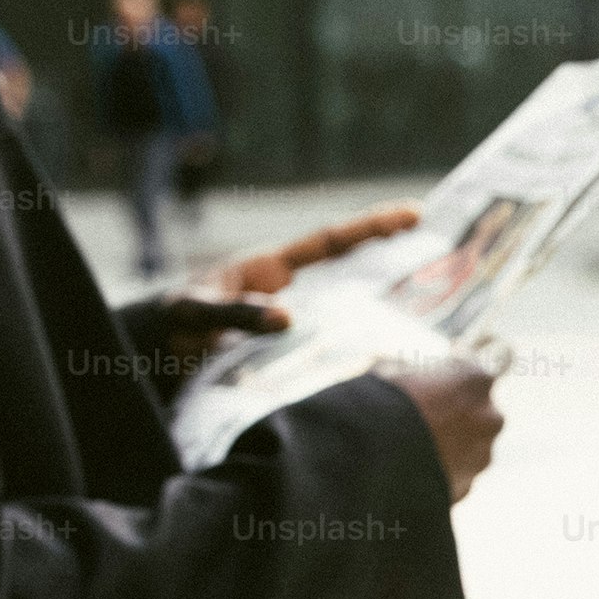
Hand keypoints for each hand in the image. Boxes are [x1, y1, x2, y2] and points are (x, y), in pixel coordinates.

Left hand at [132, 202, 423, 386]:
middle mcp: (292, 298)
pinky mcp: (292, 365)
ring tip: (444, 330)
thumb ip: (234, 311)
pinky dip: (361, 368)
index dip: (373, 227)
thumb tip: (287, 318)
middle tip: (454, 265)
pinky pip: (335, 360)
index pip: (331, 242)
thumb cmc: (164, 326)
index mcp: (270, 271)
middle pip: (356, 278)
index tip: (416, 214)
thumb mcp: (193, 313)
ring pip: (353, 322)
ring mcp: (296, 332)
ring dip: (391, 326)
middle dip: (402, 271)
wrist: (144, 364)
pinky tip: (393, 383)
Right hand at [379, 355, 501, 501]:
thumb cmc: (374, 404)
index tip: (448, 368)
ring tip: (414, 447)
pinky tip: (412, 468)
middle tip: (427, 413)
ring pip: (472, 444)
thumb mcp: (388, 369)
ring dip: (452, 443)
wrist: (364, 460)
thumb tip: (407, 372)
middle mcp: (489, 416)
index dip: (462, 367)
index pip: (486, 362)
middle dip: (460, 411)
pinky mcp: (467, 486)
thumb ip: (412, 371)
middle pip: (482, 410)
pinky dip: (442, 470)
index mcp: (474, 378)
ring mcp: (481, 455)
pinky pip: (457, 472)